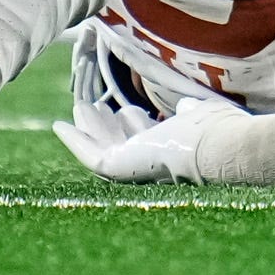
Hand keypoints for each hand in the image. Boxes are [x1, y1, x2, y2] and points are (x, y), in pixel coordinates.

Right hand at [58, 96, 234, 183]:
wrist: (215, 146)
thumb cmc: (215, 131)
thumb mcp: (198, 115)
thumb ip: (188, 112)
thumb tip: (183, 106)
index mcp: (172, 150)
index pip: (148, 139)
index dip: (134, 124)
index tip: (124, 109)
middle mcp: (151, 161)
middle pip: (121, 144)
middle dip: (107, 126)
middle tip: (92, 106)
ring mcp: (132, 167)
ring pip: (102, 149)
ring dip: (88, 129)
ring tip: (78, 107)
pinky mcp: (118, 168)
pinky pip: (90, 157)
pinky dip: (74, 141)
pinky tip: (59, 124)